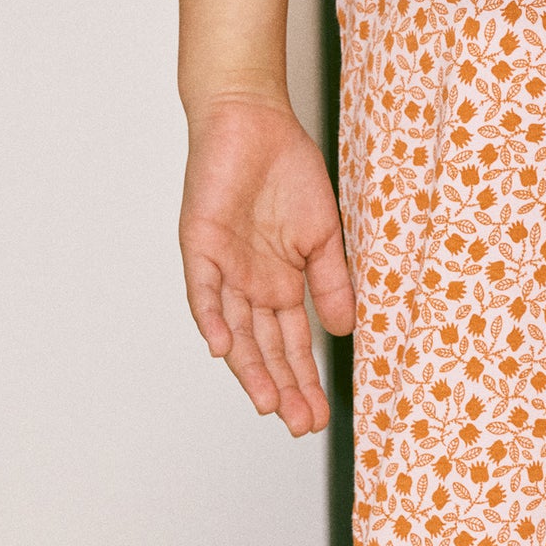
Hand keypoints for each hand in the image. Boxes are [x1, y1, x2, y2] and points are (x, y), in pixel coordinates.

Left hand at [180, 94, 355, 435]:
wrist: (254, 120)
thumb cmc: (288, 171)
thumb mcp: (322, 234)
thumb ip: (330, 282)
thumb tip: (345, 331)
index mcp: (279, 284)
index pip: (290, 344)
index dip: (304, 380)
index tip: (319, 417)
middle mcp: (249, 285)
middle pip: (264, 348)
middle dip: (282, 387)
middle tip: (299, 425)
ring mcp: (223, 269)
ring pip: (234, 330)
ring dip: (249, 368)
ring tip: (268, 403)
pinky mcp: (200, 246)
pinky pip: (202, 291)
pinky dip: (211, 319)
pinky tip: (223, 348)